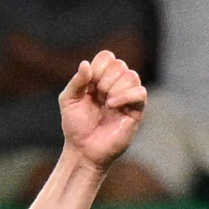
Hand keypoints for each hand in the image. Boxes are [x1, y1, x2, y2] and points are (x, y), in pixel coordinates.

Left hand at [57, 50, 146, 171]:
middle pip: (119, 65)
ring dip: (115, 87)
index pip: (107, 57)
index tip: (89, 84)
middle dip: (105, 78)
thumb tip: (86, 63)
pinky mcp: (136, 111)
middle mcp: (115, 85)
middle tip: (97, 95)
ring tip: (106, 102)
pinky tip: (113, 105)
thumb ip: (76, 81)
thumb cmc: (76, 127)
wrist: (84, 151)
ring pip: (132, 76)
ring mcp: (127, 98)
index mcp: (99, 79)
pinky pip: (140, 93)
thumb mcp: (68, 101)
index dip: (99, 66)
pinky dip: (126, 95)